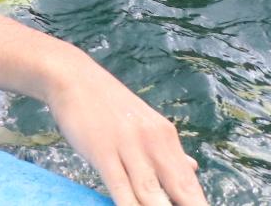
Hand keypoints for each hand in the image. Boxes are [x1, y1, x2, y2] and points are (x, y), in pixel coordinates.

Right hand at [41, 53, 206, 205]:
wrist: (72, 77)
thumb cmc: (107, 104)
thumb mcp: (144, 123)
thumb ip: (167, 149)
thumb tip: (193, 169)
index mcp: (166, 136)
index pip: (189, 182)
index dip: (198, 204)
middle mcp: (153, 141)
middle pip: (178, 189)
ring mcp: (128, 146)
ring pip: (150, 192)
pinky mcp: (103, 151)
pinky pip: (120, 187)